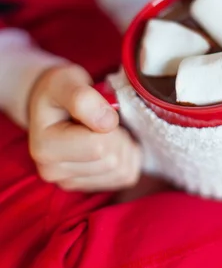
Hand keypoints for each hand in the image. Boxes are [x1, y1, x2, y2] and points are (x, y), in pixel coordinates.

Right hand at [29, 64, 140, 191]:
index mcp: (45, 148)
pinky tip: (114, 142)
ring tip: (108, 129)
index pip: (98, 146)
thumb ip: (82, 98)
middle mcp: (53, 172)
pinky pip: (126, 177)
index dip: (110, 123)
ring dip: (126, 145)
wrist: (51, 103)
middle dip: (119, 135)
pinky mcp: (89, 186)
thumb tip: (108, 122)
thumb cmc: (59, 90)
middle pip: (112, 161)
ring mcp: (70, 183)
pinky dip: (129, 157)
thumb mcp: (66, 81)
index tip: (100, 107)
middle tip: (105, 117)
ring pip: (122, 171)